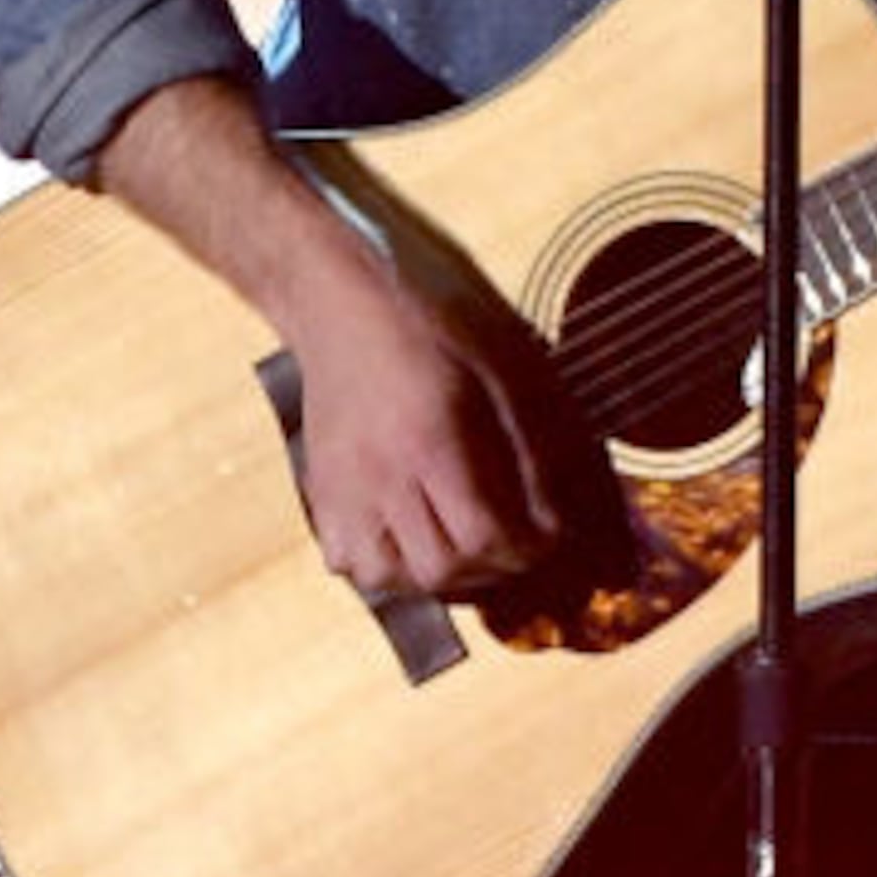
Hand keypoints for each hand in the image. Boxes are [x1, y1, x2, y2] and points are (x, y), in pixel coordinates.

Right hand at [290, 259, 595, 605]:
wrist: (341, 299)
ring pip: (388, 577)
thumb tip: (555, 517)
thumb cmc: (429, 323)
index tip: (548, 532)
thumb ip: (530, 447)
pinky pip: (348, 562)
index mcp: (430, 440)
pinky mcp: (321, 490)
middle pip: (441, 567)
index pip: (484, 536)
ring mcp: (343, 487)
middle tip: (514, 543)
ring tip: (463, 548)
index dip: (528, 547)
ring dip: (436, 576)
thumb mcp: (502, 369)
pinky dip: (384, 568)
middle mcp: (380, 473)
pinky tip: (411, 541)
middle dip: (492, 568)